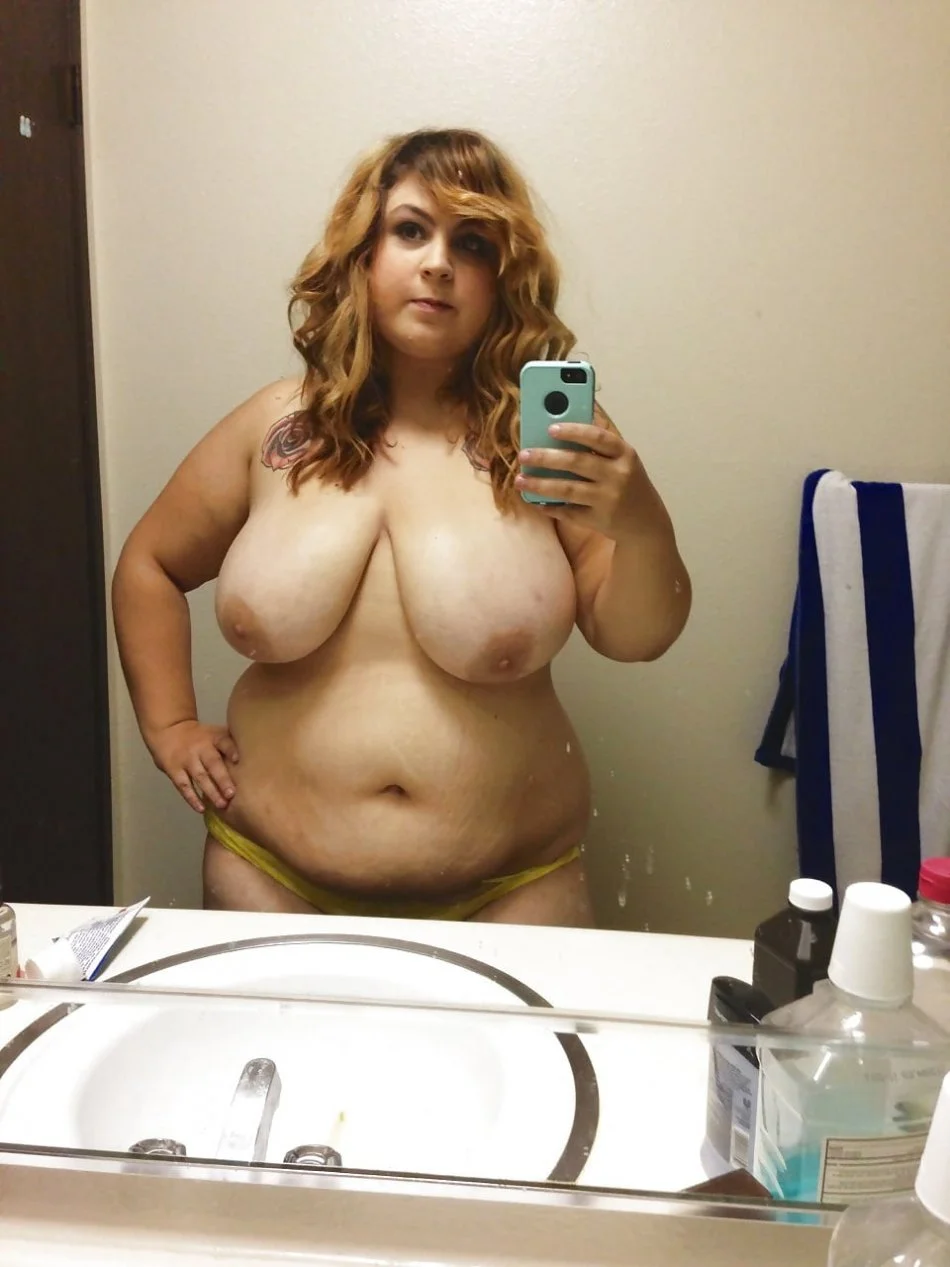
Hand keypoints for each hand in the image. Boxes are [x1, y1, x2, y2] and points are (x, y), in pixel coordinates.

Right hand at [148, 720, 238, 812]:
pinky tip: (201, 808)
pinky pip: (183, 785)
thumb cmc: (200, 736)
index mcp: (213, 737)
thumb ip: (230, 742)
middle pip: (212, 763)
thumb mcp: (214, 732)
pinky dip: (192, 798)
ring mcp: (186, 759)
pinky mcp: (173, 769)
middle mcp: (200, 748)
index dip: (231, 749)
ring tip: (221, 805)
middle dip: (222, 779)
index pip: (223, 742)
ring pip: (200, 777)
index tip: (238, 759)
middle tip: (232, 793)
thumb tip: (257, 753)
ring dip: (211, 791)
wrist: (168, 729)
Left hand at [515, 419, 653, 539]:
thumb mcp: (623, 461)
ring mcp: (608, 499)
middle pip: (577, 462)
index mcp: (624, 454)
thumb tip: (560, 425)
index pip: (598, 437)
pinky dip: (550, 507)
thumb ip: (598, 446)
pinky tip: (536, 503)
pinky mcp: (599, 520)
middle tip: (523, 455)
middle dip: (546, 458)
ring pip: (568, 489)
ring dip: (540, 485)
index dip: (573, 431)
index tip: (550, 428)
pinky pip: (569, 512)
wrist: (646, 523)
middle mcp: (618, 475)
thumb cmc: (627, 483)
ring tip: (520, 480)